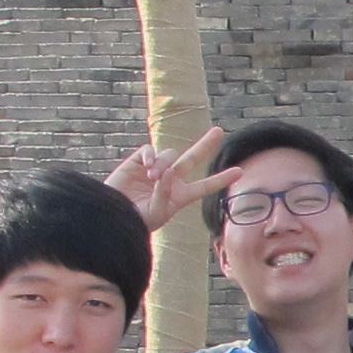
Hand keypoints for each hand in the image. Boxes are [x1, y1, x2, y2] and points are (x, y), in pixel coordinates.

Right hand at [107, 125, 227, 233]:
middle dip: (205, 145)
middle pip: (192, 158)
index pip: (205, 186)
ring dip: (163, 163)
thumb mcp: (157, 212)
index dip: (221, 179)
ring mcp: (155, 169)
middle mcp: (170, 180)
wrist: (112, 215)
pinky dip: (150, 155)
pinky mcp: (138, 161)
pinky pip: (150, 150)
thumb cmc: (137, 221)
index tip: (239, 171)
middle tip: (218, 131)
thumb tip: (167, 172)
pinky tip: (147, 166)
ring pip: (169, 155)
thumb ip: (165, 193)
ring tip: (152, 177)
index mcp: (180, 195)